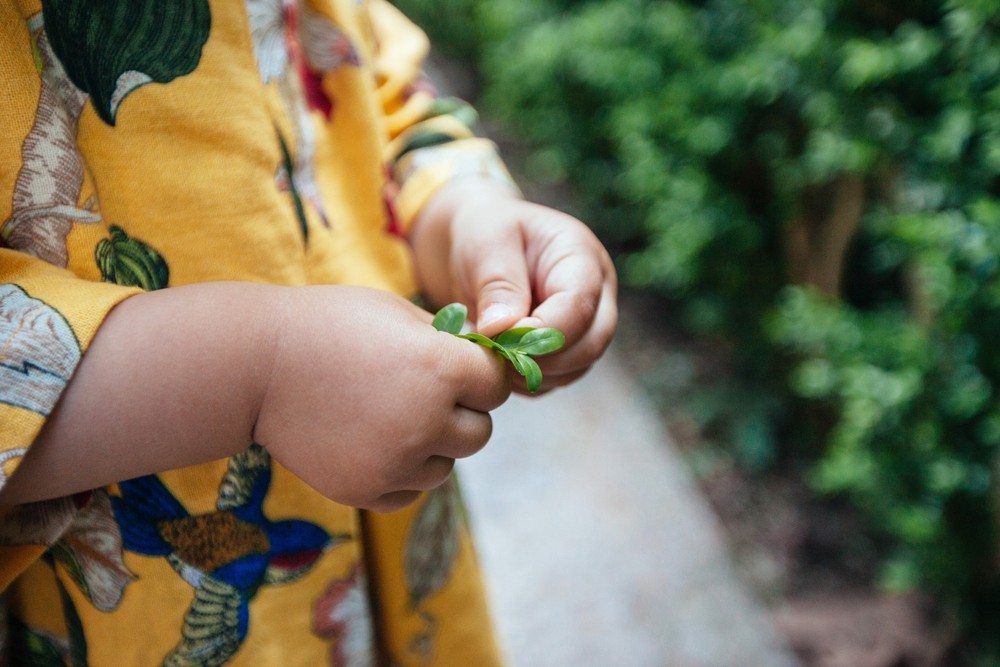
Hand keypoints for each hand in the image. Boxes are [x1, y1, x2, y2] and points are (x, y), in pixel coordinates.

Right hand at [253, 285, 509, 510]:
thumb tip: (487, 363)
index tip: (456, 367)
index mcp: (440, 369)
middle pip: (480, 433)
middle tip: (425, 393)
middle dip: (462, 413)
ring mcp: (396, 462)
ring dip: (432, 445)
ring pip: (446, 466)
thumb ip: (448, 342)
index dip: (480, 375)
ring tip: (391, 414)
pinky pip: (411, 490)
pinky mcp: (366, 490)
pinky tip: (372, 439)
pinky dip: (402, 471)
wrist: (253, 366)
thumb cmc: (328, 324)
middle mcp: (426, 421)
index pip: (496, 386)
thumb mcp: (397, 312)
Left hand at [410, 179, 617, 393]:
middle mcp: (596, 294)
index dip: (541, 330)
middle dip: (541, 357)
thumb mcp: (487, 242)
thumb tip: (502, 330)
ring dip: (532, 372)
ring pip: (576, 368)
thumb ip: (498, 284)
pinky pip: (556, 379)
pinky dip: (527, 380)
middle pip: (591, 343)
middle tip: (493, 350)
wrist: (479, 248)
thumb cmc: (485, 233)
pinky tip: (498, 361)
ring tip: (490, 352)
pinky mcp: (570, 349)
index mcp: (582, 257)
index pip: (579, 305)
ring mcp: (587, 324)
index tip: (497, 335)